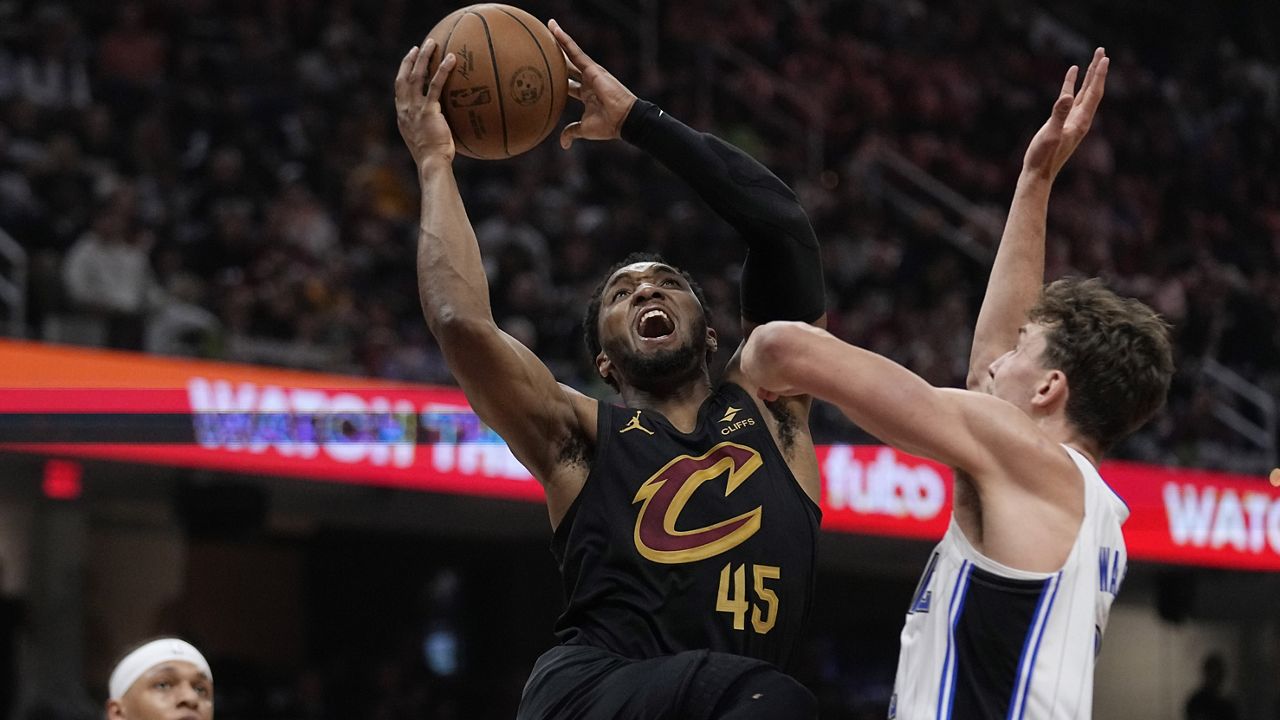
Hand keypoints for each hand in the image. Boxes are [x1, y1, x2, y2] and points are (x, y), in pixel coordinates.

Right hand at [394, 37, 457, 168]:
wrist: (431, 163)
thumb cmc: (433, 157)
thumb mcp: (426, 139)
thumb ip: (429, 127)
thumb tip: (443, 124)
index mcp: (402, 115)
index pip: (399, 88)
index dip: (403, 71)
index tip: (409, 60)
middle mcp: (405, 109)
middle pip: (404, 76)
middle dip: (411, 59)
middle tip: (419, 46)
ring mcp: (415, 108)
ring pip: (417, 75)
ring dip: (424, 57)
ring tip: (432, 43)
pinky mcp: (428, 110)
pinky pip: (435, 85)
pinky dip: (443, 70)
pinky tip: (452, 59)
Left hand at [548, 19, 637, 148]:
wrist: (623, 120)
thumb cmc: (607, 125)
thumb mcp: (584, 128)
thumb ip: (572, 131)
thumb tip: (563, 144)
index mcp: (586, 94)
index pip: (567, 83)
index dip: (556, 78)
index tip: (544, 73)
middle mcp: (588, 80)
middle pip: (567, 65)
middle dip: (556, 55)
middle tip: (542, 45)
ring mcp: (590, 72)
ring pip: (570, 53)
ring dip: (559, 39)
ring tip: (547, 25)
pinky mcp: (592, 68)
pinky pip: (575, 51)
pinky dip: (564, 40)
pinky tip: (554, 29)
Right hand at [1023, 47, 1108, 181]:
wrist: (1038, 174)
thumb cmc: (1044, 157)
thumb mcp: (1051, 134)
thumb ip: (1058, 115)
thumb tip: (1066, 97)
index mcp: (1081, 121)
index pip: (1093, 93)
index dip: (1099, 75)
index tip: (1104, 58)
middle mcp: (1081, 119)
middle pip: (1093, 90)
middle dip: (1097, 71)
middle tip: (1101, 51)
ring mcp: (1072, 121)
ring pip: (1083, 93)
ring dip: (1088, 77)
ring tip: (1091, 60)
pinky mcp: (1063, 123)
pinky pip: (1070, 99)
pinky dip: (1071, 86)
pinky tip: (1071, 76)